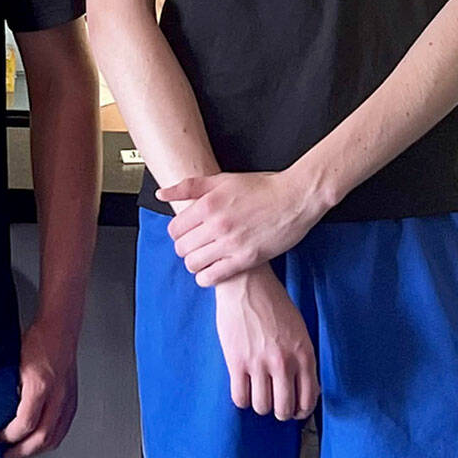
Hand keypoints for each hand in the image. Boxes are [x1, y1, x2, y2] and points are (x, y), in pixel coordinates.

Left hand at [0, 318, 78, 457]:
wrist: (60, 328)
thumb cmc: (38, 340)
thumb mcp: (15, 364)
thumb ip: (9, 389)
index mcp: (40, 385)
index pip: (25, 424)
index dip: (9, 436)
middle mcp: (57, 395)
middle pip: (42, 437)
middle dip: (22, 451)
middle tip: (6, 456)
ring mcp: (67, 399)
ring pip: (55, 437)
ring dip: (36, 450)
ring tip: (21, 452)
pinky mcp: (72, 399)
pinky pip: (63, 428)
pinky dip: (51, 440)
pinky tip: (40, 441)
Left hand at [160, 169, 320, 284]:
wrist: (294, 198)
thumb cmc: (262, 187)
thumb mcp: (223, 180)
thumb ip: (189, 186)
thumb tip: (162, 194)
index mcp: (208, 204)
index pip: (174, 229)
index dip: (177, 233)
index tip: (186, 234)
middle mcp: (217, 224)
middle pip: (182, 248)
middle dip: (185, 248)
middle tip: (195, 246)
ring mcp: (231, 243)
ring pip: (194, 264)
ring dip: (195, 264)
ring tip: (203, 258)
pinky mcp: (246, 258)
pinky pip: (213, 276)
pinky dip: (207, 277)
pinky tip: (212, 271)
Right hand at [213, 268, 318, 419]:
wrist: (247, 284)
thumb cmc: (273, 303)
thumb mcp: (299, 330)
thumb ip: (303, 358)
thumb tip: (305, 388)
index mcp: (303, 354)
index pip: (308, 399)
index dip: (301, 411)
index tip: (295, 410)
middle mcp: (283, 362)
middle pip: (283, 409)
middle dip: (280, 411)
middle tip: (275, 403)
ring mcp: (259, 363)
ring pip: (262, 407)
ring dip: (261, 405)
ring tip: (258, 394)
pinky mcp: (236, 361)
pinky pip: (240, 398)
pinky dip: (242, 399)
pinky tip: (244, 388)